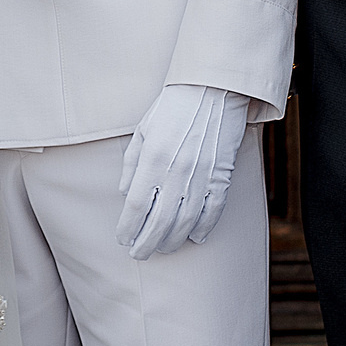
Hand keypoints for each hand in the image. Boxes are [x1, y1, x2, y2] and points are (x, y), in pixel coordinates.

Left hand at [115, 84, 249, 258]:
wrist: (213, 90)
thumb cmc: (173, 107)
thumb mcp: (143, 130)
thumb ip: (131, 164)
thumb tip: (124, 194)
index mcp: (152, 160)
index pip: (135, 206)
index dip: (128, 228)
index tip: (123, 239)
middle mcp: (176, 172)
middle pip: (159, 221)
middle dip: (147, 243)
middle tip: (139, 254)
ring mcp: (201, 177)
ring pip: (185, 222)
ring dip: (172, 240)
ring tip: (163, 248)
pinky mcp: (222, 176)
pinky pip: (213, 211)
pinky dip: (204, 228)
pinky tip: (194, 237)